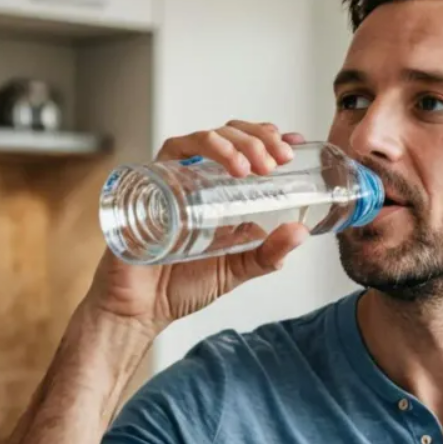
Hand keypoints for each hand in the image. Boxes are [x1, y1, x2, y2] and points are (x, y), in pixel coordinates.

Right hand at [84, 121, 309, 334]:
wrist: (141, 309)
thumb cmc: (182, 286)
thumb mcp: (237, 268)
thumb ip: (268, 254)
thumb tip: (301, 232)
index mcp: (218, 191)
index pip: (245, 147)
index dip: (269, 137)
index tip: (293, 144)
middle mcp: (195, 178)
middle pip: (228, 134)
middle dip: (257, 139)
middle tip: (277, 160)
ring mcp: (171, 179)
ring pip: (201, 137)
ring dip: (232, 144)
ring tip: (252, 167)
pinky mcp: (149, 186)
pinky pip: (170, 155)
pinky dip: (198, 151)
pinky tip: (222, 170)